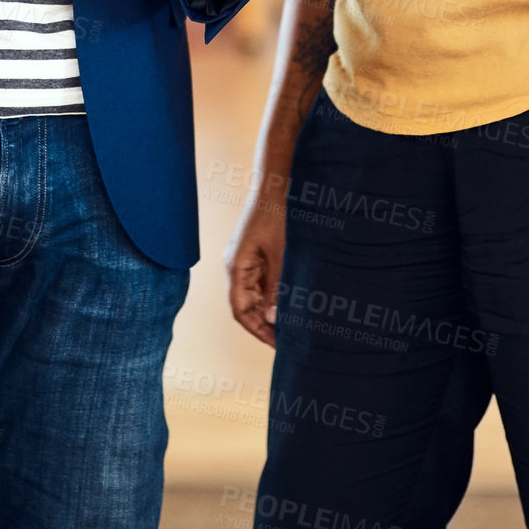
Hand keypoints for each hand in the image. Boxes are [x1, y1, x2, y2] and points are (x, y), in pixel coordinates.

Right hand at [225, 191, 287, 347]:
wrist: (276, 184)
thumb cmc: (276, 216)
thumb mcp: (280, 255)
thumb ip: (276, 288)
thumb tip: (272, 320)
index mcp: (236, 268)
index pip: (240, 311)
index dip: (257, 330)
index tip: (277, 344)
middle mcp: (237, 267)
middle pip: (247, 306)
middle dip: (265, 324)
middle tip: (289, 339)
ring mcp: (246, 260)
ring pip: (256, 295)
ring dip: (271, 310)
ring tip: (293, 325)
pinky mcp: (257, 254)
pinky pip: (263, 282)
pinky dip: (275, 295)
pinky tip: (291, 302)